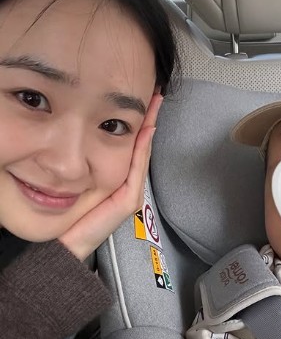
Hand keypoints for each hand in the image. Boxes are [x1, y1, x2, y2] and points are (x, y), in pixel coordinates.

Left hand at [59, 92, 162, 260]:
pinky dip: (142, 150)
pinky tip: (146, 131)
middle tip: (157, 94)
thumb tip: (91, 135)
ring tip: (155, 105)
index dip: (138, 121)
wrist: (65, 243)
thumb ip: (88, 164)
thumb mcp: (78, 182)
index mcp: (115, 180)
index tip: (144, 98)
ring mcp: (128, 193)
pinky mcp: (126, 201)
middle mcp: (125, 185)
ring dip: (149, 129)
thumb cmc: (69, 218)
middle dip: (150, 119)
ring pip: (141, 155)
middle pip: (141, 147)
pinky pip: (135, 171)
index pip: (130, 145)